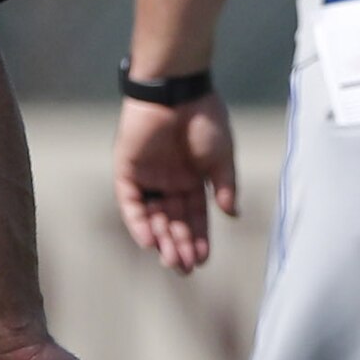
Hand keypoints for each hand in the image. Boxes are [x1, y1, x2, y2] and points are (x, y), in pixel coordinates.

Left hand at [115, 91, 236, 275]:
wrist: (179, 91)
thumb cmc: (204, 119)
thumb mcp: (222, 157)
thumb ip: (224, 186)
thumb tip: (232, 215)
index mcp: (192, 179)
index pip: (194, 216)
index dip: (198, 238)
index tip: (203, 259)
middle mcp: (169, 181)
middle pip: (173, 221)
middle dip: (179, 244)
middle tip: (184, 268)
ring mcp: (148, 176)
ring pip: (153, 216)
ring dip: (161, 239)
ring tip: (171, 260)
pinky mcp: (127, 169)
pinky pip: (131, 202)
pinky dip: (138, 222)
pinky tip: (150, 240)